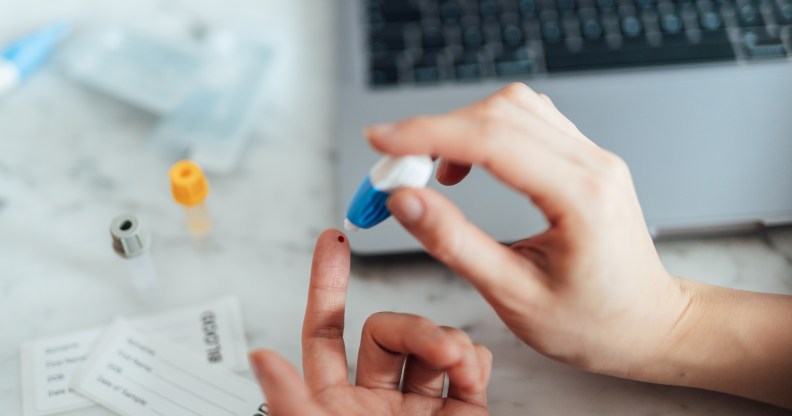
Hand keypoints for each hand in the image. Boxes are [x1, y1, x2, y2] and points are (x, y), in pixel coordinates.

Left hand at [249, 230, 491, 415]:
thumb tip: (259, 355)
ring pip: (430, 346)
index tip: (333, 241)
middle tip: (435, 345)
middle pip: (389, 333)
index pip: (324, 331)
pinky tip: (472, 373)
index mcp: (331, 406)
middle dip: (413, 326)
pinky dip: (475, 362)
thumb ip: (295, 403)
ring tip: (458, 366)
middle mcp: (375, 403)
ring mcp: (419, 409)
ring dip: (446, 343)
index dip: (327, 283)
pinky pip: (469, 370)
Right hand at [367, 83, 688, 380]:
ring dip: (460, 127)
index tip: (380, 140)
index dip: (427, 134)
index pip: (493, 140)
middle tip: (394, 169)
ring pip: (514, 107)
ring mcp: (593, 156)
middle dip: (434, 131)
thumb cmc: (593, 323)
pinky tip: (466, 165)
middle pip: (501, 112)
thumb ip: (454, 243)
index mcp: (580, 198)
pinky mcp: (585, 158)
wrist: (649, 324)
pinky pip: (529, 121)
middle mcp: (592, 164)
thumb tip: (405, 200)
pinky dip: (485, 132)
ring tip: (430, 170)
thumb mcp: (514, 296)